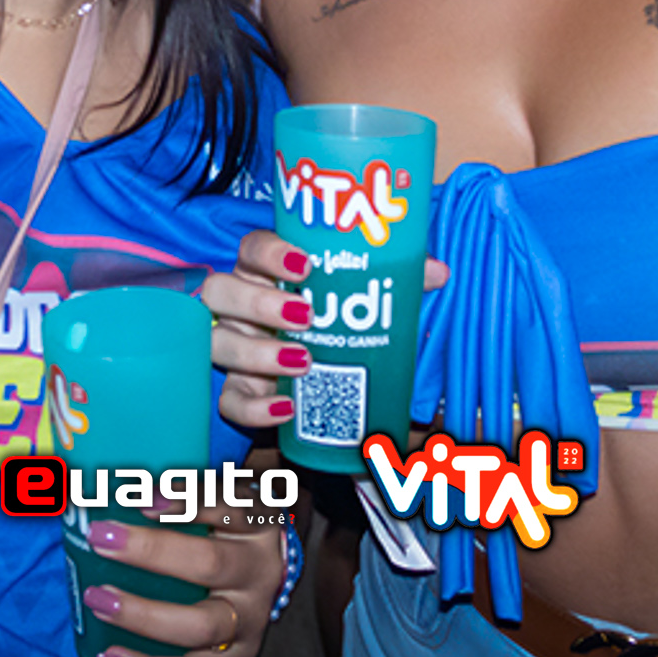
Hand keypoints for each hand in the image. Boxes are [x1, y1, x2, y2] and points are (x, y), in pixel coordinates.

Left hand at [76, 501, 284, 656]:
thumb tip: (104, 483)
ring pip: (202, 624)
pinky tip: (111, 656)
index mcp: (258, 524)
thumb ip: (175, 491)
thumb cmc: (223, 533)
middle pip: (210, 563)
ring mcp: (250, 619)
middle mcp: (260, 572)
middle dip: (152, 552)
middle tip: (101, 539)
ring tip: (98, 599)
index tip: (141, 497)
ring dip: (143, 614)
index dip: (186, 500)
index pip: (228, 505)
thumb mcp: (215, 504)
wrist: (257, 582)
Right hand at [204, 229, 446, 429]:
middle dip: (259, 303)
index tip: (305, 265)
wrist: (323, 371)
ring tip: (302, 361)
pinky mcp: (234, 387)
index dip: (271, 253)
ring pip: (220, 343)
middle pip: (223, 291)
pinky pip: (228, 399)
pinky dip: (253, 407)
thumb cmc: (333, 318)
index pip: (251, 248)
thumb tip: (437, 272)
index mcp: (264, 270)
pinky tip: (285, 408)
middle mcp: (238, 304)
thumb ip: (393, 279)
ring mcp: (231, 345)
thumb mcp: (359, 297)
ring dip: (257, 353)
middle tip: (305, 316)